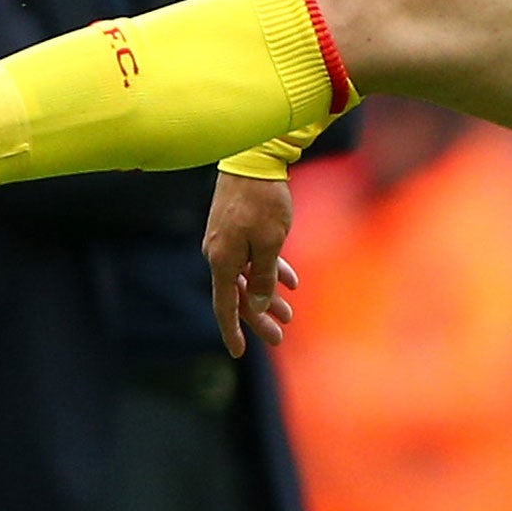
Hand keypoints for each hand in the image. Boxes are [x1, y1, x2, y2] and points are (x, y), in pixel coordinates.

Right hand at [204, 172, 298, 356]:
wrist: (254, 158)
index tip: (239, 352)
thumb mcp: (270, 242)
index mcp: (222, 260)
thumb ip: (264, 277)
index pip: (225, 305)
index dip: (233, 331)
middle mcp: (219, 253)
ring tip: (290, 313)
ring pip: (247, 277)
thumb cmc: (263, 201)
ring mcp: (227, 240)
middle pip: (239, 295)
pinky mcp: (236, 227)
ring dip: (268, 295)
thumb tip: (261, 305)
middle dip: (260, 318)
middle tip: (279, 338)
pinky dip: (270, 270)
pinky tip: (292, 281)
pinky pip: (252, 257)